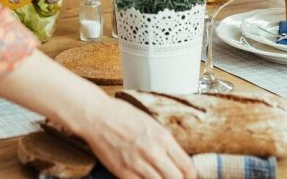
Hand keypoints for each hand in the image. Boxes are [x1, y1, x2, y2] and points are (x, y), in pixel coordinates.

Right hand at [0, 51, 193, 178]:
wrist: (96, 116)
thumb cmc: (122, 115)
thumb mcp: (150, 123)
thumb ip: (164, 141)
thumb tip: (176, 157)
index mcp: (162, 137)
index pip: (187, 166)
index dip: (190, 176)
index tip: (189, 176)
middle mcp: (153, 152)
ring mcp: (138, 164)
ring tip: (161, 178)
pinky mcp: (123, 172)